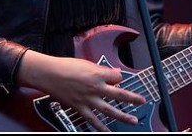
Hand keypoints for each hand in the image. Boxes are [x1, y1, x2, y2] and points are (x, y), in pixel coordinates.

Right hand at [17, 51, 145, 130]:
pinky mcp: (80, 108)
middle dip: (132, 98)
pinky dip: (101, 128)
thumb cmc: (66, 66)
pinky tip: (108, 132)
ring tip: (133, 120)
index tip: (118, 78)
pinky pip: (93, 120)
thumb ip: (102, 70)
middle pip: (119, 94)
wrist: (49, 74)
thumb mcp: (87, 63)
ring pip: (109, 110)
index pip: (117, 77)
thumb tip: (114, 73)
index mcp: (98, 74)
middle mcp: (95, 88)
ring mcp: (88, 100)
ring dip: (123, 116)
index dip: (119, 77)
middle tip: (142, 101)